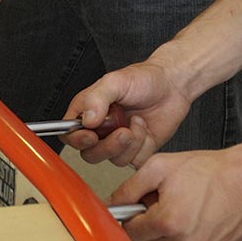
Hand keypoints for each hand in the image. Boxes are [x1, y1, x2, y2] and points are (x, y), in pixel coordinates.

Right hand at [63, 60, 193, 167]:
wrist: (172, 86)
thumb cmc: (143, 79)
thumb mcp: (115, 81)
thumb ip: (96, 98)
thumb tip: (86, 120)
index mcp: (87, 111)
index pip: (69, 133)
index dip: (76, 139)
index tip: (91, 136)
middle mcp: (101, 129)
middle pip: (90, 153)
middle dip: (108, 146)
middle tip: (122, 132)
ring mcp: (119, 141)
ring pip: (113, 159)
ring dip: (129, 143)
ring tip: (137, 122)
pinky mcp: (137, 150)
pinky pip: (134, 161)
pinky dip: (142, 147)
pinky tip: (145, 128)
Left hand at [113, 146, 241, 240]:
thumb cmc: (210, 171)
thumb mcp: (159, 167)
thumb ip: (129, 189)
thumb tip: (111, 205)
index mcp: (167, 223)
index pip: (130, 231)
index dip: (131, 216)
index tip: (138, 206)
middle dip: (152, 224)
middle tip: (168, 201)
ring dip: (171, 233)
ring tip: (188, 207)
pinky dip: (190, 239)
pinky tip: (202, 219)